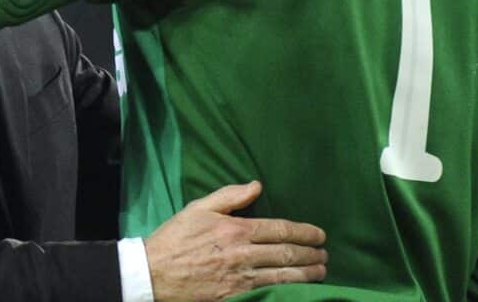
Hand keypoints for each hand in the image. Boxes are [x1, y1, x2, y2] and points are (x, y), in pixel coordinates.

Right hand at [144, 181, 326, 301]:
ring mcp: (240, 281)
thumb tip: (257, 186)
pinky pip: (269, 295)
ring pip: (284, 278)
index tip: (319, 235)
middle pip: (287, 255)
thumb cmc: (174, 238)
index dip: (304, 232)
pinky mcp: (234, 299)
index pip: (280, 230)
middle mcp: (242, 255)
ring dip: (307, 275)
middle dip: (311, 255)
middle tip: (324, 255)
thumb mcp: (198, 208)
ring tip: (320, 272)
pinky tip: (299, 291)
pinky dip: (288, 293)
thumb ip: (230, 195)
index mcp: (235, 230)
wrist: (152, 273)